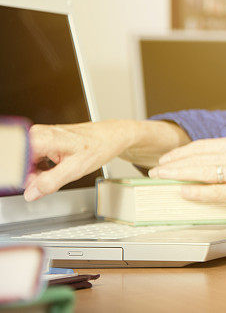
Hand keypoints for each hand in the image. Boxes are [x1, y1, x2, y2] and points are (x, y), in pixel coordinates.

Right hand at [24, 120, 189, 201]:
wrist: (110, 136)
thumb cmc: (98, 146)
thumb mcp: (76, 169)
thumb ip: (51, 182)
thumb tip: (31, 193)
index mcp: (43, 138)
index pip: (14, 160)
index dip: (18, 176)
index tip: (25, 186)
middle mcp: (38, 134)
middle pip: (19, 163)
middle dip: (28, 177)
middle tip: (45, 183)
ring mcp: (40, 137)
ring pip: (25, 162)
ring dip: (35, 174)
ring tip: (57, 173)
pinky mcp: (43, 141)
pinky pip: (32, 159)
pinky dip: (40, 169)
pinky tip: (55, 169)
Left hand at [148, 136, 225, 204]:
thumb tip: (206, 158)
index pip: (203, 145)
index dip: (181, 152)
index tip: (166, 158)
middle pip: (198, 157)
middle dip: (173, 164)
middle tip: (156, 170)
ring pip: (203, 171)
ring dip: (179, 175)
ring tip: (163, 178)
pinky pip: (216, 191)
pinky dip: (197, 191)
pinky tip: (184, 191)